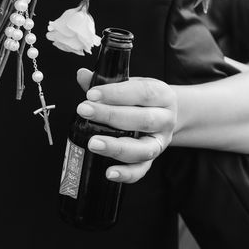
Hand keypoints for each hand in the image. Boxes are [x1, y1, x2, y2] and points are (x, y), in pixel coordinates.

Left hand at [76, 69, 176, 183]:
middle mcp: (166, 119)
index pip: (142, 92)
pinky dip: (126, 174)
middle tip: (84, 111)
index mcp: (162, 95)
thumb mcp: (130, 85)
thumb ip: (106, 82)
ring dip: (116, 147)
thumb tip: (82, 75)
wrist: (164, 115)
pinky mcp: (153, 160)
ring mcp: (160, 142)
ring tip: (92, 143)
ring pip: (143, 148)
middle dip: (110, 115)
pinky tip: (109, 173)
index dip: (116, 93)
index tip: (91, 94)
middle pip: (142, 120)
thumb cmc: (142, 99)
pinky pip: (141, 170)